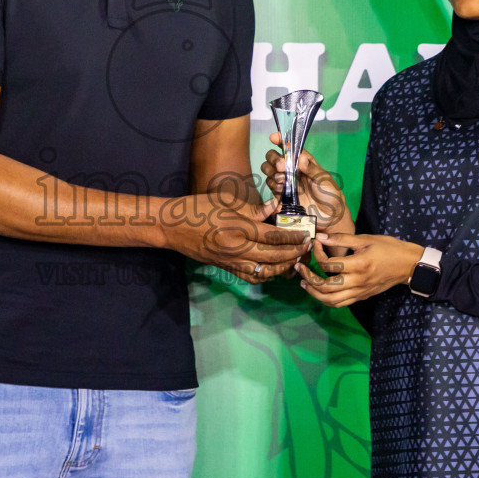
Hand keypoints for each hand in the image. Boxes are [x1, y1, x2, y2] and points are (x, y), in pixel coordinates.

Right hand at [161, 192, 310, 284]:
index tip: (306, 235)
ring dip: (283, 267)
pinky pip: (251, 277)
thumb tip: (275, 208)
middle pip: (273, 256)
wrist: (172, 227)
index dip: (292, 237)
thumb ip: (253, 208)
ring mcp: (231, 261)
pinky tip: (274, 268)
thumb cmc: (198, 208)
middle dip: (293, 253)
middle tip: (306, 248)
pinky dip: (266, 275)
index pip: (273, 236)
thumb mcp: (226, 200)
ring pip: (265, 271)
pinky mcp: (226, 268)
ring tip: (294, 259)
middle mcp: (237, 249)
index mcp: (238, 229)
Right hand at [260, 133, 353, 234]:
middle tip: (282, 167)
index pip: (290, 147)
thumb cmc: (331, 195)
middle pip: (274, 157)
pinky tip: (282, 190)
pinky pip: (270, 186)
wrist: (330, 217)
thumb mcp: (324, 179)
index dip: (280, 140)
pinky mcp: (281, 195)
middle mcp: (292, 170)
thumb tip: (300, 157)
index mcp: (304, 162)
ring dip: (272, 173)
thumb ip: (311, 168)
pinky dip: (273, 186)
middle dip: (274, 159)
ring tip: (283, 180)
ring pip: (269, 171)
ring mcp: (286, 182)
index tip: (273, 138)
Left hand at [296, 232, 424, 307]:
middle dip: (308, 278)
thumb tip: (321, 237)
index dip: (317, 253)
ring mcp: (359, 292)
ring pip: (330, 300)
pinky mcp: (362, 297)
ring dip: (314, 293)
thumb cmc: (388, 248)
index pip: (328, 264)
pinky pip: (340, 303)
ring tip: (304, 283)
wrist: (408, 265)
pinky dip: (327, 299)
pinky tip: (320, 291)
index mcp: (358, 265)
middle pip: (325, 287)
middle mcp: (357, 282)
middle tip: (299, 268)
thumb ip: (341, 239)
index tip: (315, 243)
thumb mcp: (365, 239)